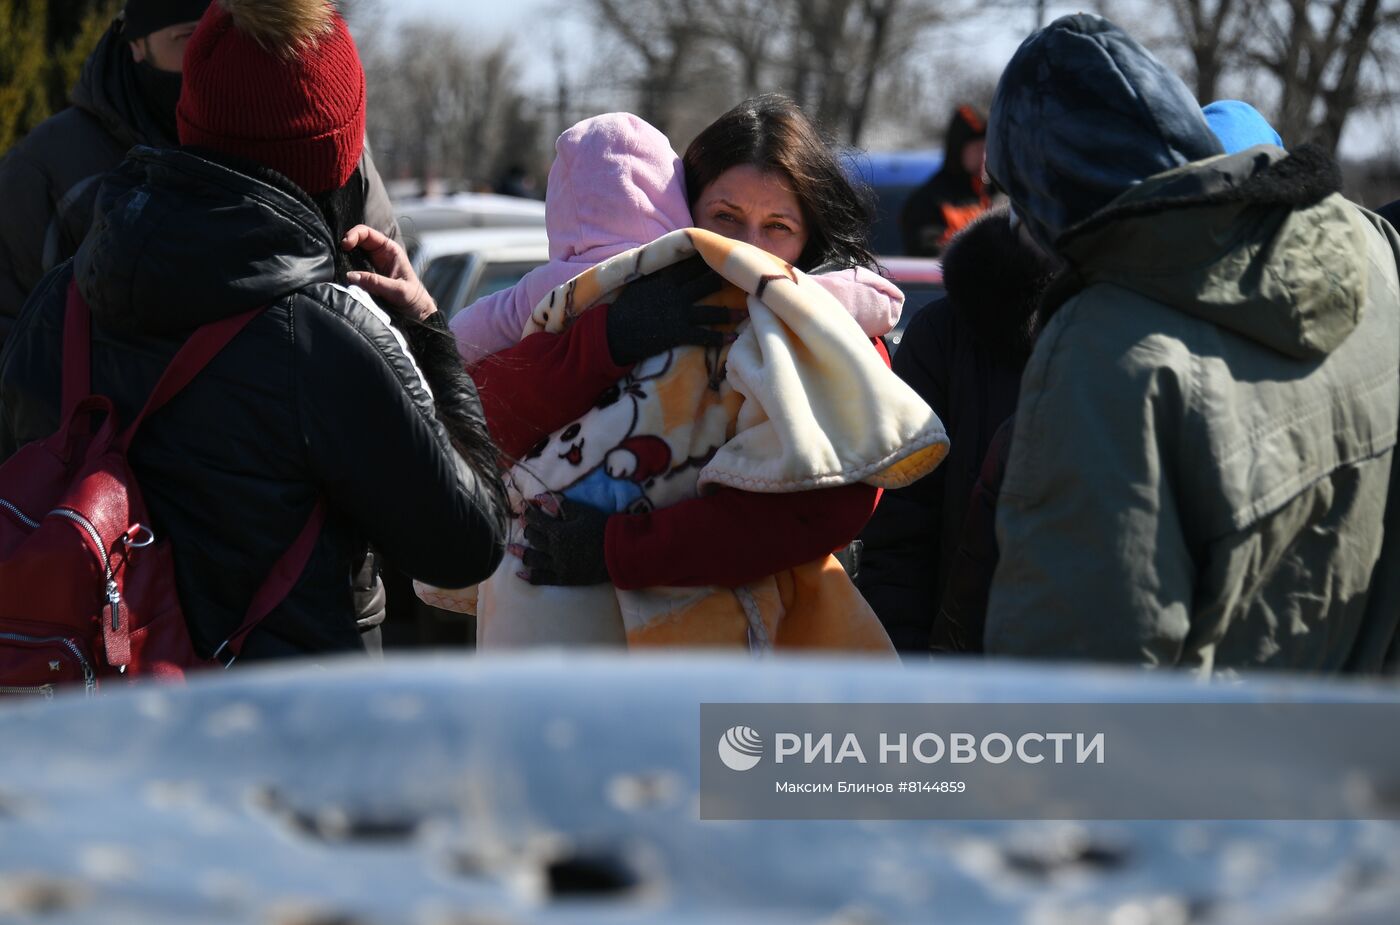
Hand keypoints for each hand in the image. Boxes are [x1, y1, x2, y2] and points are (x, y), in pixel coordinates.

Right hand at [342, 225, 436, 321]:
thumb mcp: (397, 290)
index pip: (367, 233)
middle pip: (358, 240)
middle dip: (346, 242)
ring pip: (353, 253)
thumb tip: (351, 276)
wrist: (417, 314)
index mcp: (390, 250)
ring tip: (335, 260)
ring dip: (344, 255)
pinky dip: (345, 267)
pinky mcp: (368, 277)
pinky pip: (353, 268)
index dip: (354, 234)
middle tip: (337, 252)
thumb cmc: (413, 299)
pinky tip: (339, 271)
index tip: (345, 245)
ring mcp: (373, 265)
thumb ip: (376, 282)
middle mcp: (380, 254)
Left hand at [509, 493, 610, 585]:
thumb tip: (540, 497)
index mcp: (558, 531)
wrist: (619, 552)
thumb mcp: (582, 512)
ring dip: (521, 553)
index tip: (525, 509)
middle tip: (527, 526)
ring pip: (532, 559)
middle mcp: (554, 549)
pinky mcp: (563, 579)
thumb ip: (560, 505)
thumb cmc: (601, 529)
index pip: (536, 520)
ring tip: (512, 549)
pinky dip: (529, 576)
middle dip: (528, 530)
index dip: (528, 513)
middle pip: (532, 538)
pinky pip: (541, 579)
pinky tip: (519, 573)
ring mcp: (558, 566)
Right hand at [605, 254, 741, 365]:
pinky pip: (704, 336)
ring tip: (747, 312)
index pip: (692, 264)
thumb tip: (663, 262)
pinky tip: (732, 339)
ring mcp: (678, 314)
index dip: (711, 259)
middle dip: (727, 279)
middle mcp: (676, 294)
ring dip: (731, 312)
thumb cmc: (623, 308)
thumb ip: (653, 274)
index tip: (728, 254)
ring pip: (712, 311)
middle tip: (747, 277)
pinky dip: (719, 338)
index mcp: (665, 279)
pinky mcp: (677, 333)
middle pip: (707, 282)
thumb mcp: (637, 284)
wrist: (612, 333)